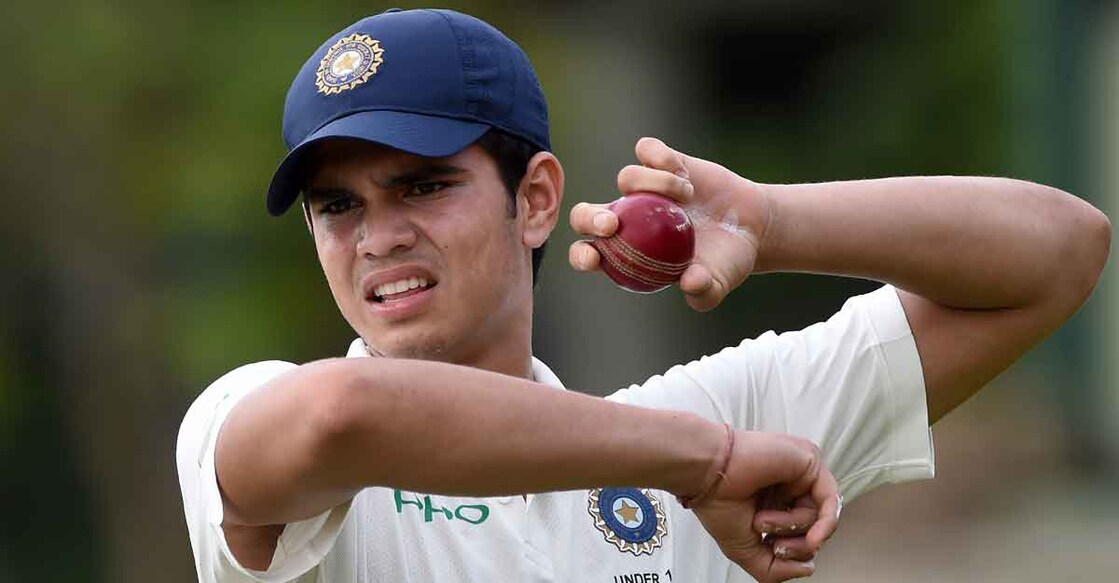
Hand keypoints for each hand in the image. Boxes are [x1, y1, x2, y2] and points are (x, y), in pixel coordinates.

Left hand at [569, 137, 772, 310]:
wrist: (752, 226)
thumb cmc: (726, 260)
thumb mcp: (719, 282)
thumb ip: (704, 291)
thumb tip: (690, 283)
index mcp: (628, 253)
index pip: (587, 254)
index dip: (582, 256)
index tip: (595, 258)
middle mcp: (628, 218)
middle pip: (585, 214)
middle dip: (588, 217)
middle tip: (612, 224)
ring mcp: (644, 188)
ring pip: (626, 177)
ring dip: (654, 183)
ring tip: (686, 196)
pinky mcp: (663, 162)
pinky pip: (647, 150)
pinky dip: (660, 158)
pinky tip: (683, 173)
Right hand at [687, 431, 839, 581]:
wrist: (706, 474)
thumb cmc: (716, 501)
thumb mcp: (745, 550)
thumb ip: (774, 570)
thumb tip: (807, 568)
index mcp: (774, 504)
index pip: (801, 535)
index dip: (792, 552)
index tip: (770, 551)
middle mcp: (789, 488)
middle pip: (815, 528)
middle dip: (798, 547)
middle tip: (773, 545)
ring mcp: (799, 474)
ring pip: (821, 517)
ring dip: (791, 529)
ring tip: (762, 520)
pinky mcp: (809, 461)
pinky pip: (830, 502)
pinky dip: (824, 526)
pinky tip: (813, 538)